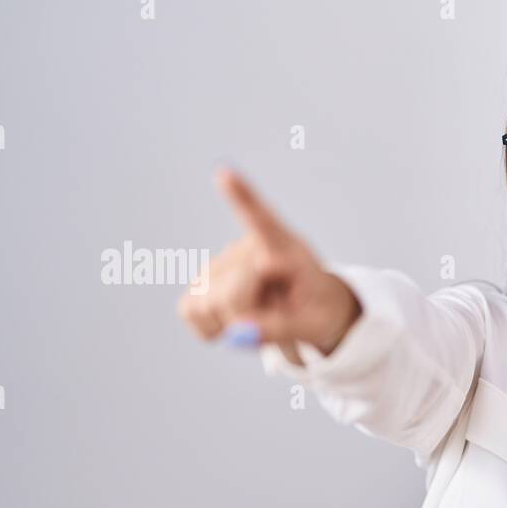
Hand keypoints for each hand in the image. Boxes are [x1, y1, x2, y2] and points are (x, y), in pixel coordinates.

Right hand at [177, 169, 361, 356]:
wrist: (310, 308)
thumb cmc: (317, 310)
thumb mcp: (314, 325)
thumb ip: (281, 329)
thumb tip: (239, 333)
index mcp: (285, 247)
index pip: (262, 221)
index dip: (242, 198)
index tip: (224, 174)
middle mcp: (247, 246)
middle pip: (230, 296)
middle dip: (248, 318)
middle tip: (277, 319)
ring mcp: (220, 262)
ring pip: (205, 306)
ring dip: (230, 323)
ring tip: (260, 314)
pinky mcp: (200, 281)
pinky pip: (190, 311)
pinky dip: (211, 327)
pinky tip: (235, 316)